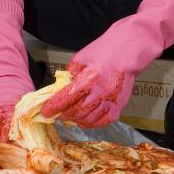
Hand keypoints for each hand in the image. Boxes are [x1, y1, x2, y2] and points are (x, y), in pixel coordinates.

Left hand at [41, 0, 173, 127]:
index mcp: (89, 77)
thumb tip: (59, 90)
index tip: (45, 112)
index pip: (66, 98)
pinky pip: (102, 121)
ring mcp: (111, 100)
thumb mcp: (81, 58)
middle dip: (64, 115)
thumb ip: (69, 75)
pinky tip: (86, 118)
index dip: (53, 107)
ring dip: (76, 120)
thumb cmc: (104, 51)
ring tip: (71, 116)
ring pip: (89, 119)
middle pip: (76, 112)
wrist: (128, 52)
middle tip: (58, 114)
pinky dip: (92, 122)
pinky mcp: (119, 106)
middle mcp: (100, 91)